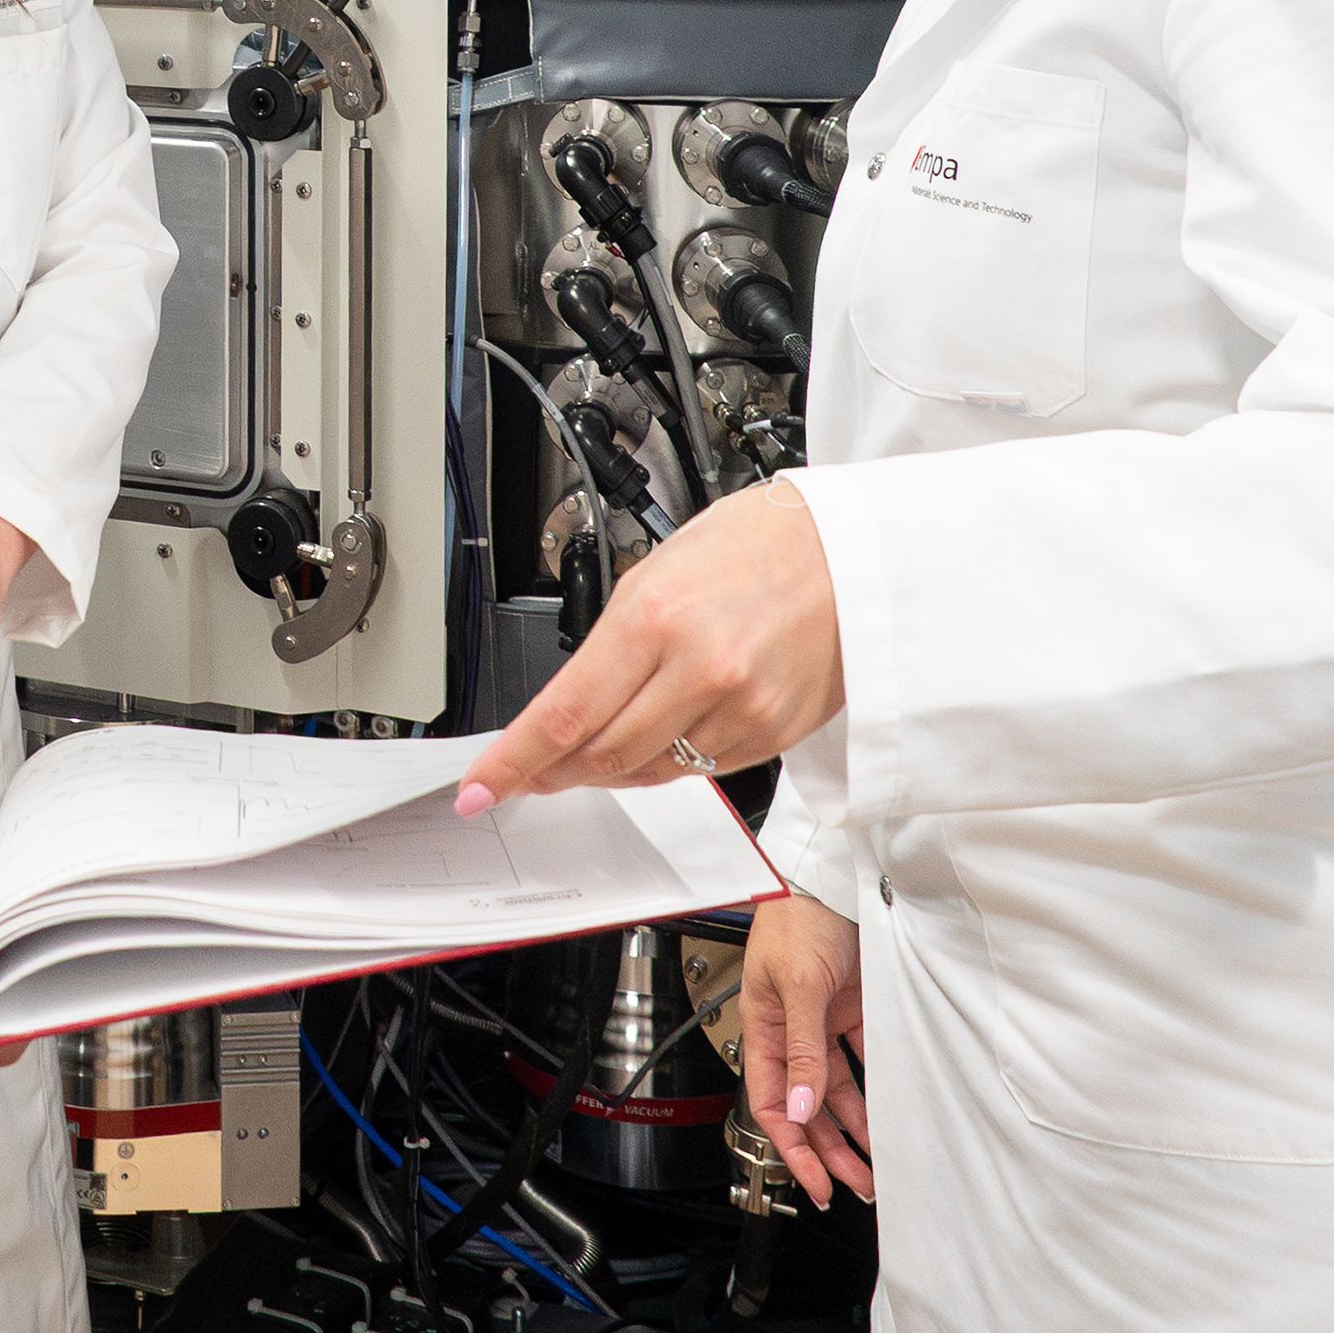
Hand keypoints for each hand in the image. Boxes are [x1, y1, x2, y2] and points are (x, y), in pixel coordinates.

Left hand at [456, 480, 843, 810]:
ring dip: (609, 768)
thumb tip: (567, 703)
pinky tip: (660, 738)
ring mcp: (740, 710)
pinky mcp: (771, 735)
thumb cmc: (756, 546)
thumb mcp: (657, 573)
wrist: (852, 554)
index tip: (481, 786)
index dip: (515, 760)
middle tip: (529, 770)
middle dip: (555, 769)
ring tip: (591, 752)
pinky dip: (668, 763)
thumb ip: (610, 645)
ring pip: (648, 770)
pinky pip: (699, 770)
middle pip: (601, 755)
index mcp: (656, 620)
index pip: (565, 715)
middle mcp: (700, 671)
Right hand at [739, 895, 873, 1206]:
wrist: (831, 877)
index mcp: (764, 1029)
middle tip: (852, 1187)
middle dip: (827, 1151)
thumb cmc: (797, 918)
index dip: (792, 1147)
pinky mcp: (852, 1011)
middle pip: (808, 1107)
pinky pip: (862, 1062)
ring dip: (853, 1128)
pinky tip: (887, 1114)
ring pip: (836, 1092)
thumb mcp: (799, 986)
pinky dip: (874, 1090)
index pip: (774, 1104)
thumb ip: (803, 1049)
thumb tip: (803, 1107)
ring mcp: (823, 1023)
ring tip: (873, 1165)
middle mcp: (792, 1033)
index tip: (815, 1182)